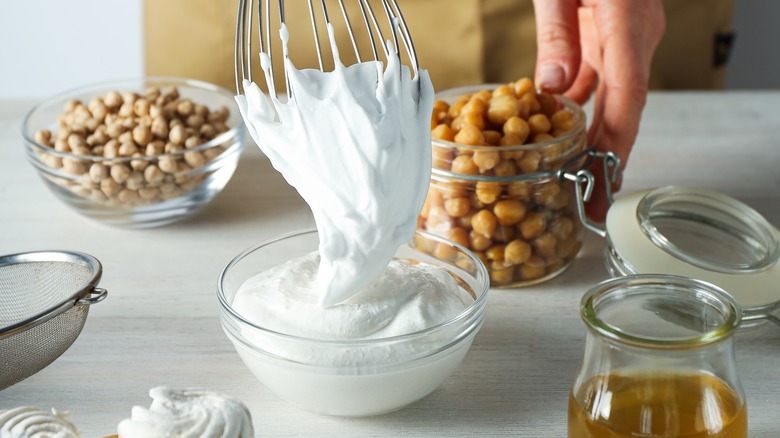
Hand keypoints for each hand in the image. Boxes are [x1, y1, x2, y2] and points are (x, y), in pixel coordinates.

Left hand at [531, 0, 665, 220]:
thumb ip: (558, 35)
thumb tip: (553, 90)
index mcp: (627, 24)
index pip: (627, 99)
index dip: (617, 146)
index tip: (607, 183)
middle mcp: (634, 34)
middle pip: (624, 106)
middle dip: (608, 156)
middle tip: (594, 201)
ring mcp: (625, 32)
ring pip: (611, 94)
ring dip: (593, 134)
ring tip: (576, 174)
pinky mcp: (611, 29)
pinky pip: (599, 74)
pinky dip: (581, 102)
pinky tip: (562, 125)